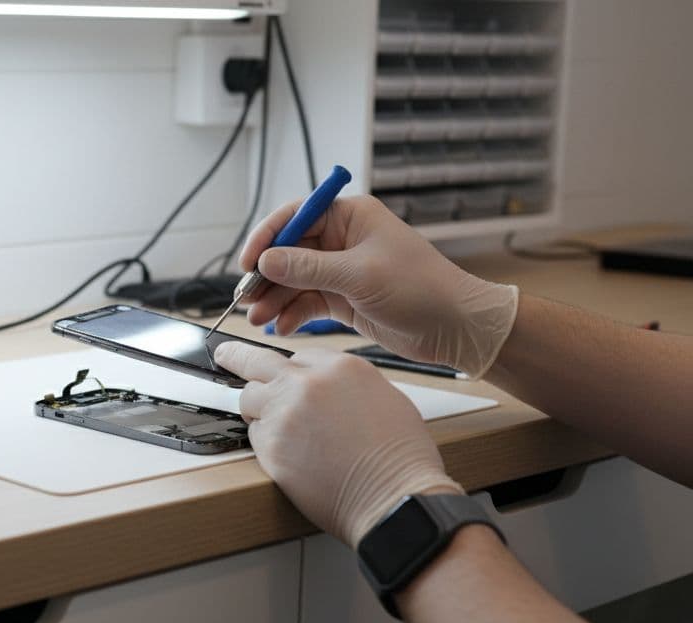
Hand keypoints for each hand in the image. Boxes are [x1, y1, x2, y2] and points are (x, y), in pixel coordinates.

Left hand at [214, 342, 462, 547]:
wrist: (394, 498)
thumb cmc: (398, 457)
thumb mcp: (384, 398)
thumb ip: (346, 385)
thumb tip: (327, 390)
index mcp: (341, 367)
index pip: (299, 354)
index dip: (291, 369)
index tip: (283, 373)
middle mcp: (308, 384)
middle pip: (257, 361)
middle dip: (236, 357)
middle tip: (224, 356)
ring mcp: (284, 413)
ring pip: (249, 398)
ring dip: (257, 409)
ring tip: (278, 428)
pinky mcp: (270, 446)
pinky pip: (254, 434)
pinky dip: (265, 442)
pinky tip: (290, 455)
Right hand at [238, 195, 518, 378]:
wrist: (454, 326)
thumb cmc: (420, 288)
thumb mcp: (359, 275)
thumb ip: (308, 268)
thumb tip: (266, 260)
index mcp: (350, 217)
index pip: (295, 217)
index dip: (267, 238)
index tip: (248, 262)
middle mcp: (342, 239)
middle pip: (289, 252)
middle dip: (266, 276)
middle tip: (246, 298)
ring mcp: (341, 270)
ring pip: (294, 280)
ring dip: (275, 299)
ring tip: (259, 319)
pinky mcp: (343, 298)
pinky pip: (307, 302)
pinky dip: (293, 314)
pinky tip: (283, 327)